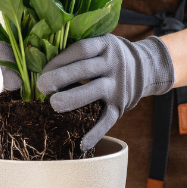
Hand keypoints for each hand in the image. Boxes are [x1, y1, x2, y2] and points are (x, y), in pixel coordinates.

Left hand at [37, 35, 174, 151]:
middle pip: (85, 69)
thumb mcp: (101, 44)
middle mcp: (114, 63)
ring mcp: (118, 86)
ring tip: (53, 105)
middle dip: (61, 78)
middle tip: (41, 87)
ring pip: (95, 91)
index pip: (81, 50)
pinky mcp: (121, 106)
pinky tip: (81, 143)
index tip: (42, 70)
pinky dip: (95, 133)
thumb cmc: (109, 56)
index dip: (61, 59)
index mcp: (105, 45)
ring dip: (73, 99)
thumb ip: (79, 51)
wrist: (145, 67)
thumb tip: (42, 63)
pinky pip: (108, 120)